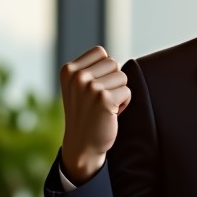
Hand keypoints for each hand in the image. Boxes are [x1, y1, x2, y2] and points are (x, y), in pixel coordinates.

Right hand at [60, 46, 130, 182]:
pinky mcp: (104, 99)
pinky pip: (127, 92)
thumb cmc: (85, 112)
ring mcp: (90, 88)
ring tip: (105, 105)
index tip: (94, 86)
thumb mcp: (78, 87)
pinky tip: (110, 113)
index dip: (104, 69)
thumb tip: (112, 59)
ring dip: (118, 92)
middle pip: (113, 63)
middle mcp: (78, 77)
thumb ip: (90, 69)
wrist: (82, 144)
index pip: (100, 52)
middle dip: (113, 81)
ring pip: (122, 77)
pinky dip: (124, 103)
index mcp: (69, 70)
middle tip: (100, 99)